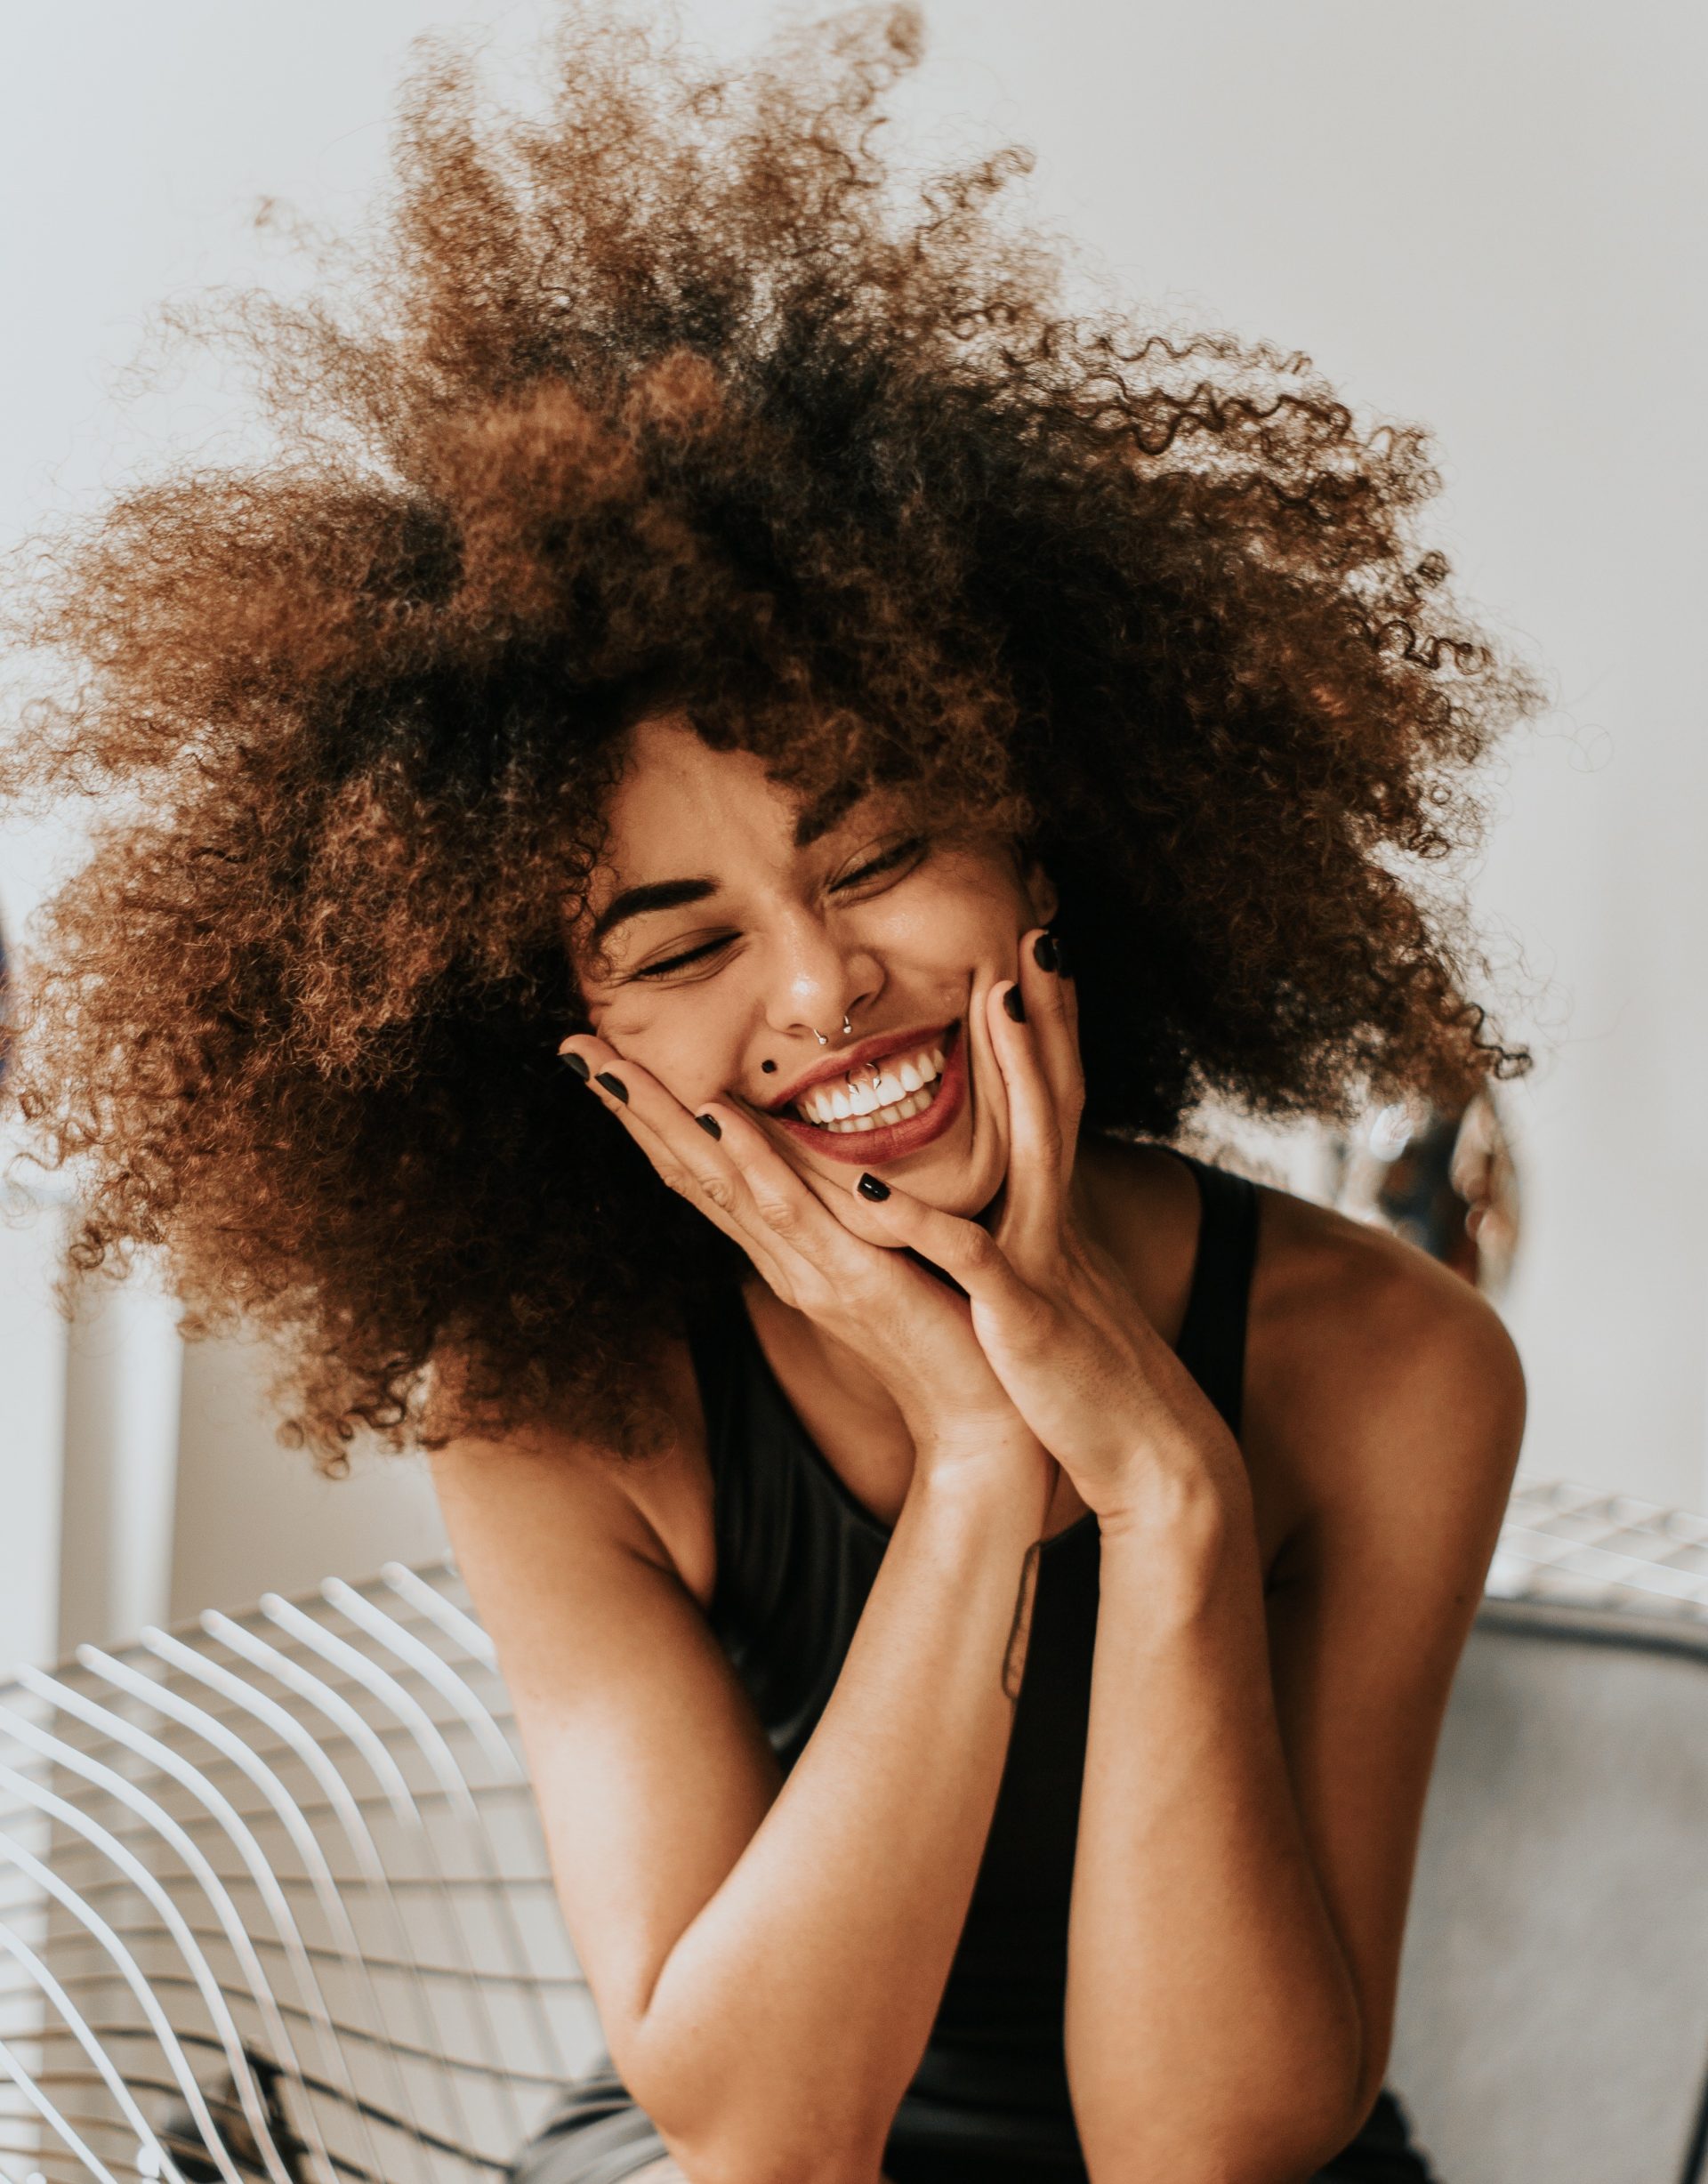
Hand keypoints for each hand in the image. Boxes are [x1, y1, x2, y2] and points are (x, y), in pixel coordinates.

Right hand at [556, 1029, 1057, 1519]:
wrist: (984, 1419)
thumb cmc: (944, 1332)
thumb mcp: (882, 1255)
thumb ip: (846, 1210)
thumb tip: (822, 1157)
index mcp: (787, 1249)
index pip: (703, 1170)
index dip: (650, 1116)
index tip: (603, 1057)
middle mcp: (782, 1258)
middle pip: (690, 1171)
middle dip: (630, 1108)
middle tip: (572, 1047)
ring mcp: (811, 1270)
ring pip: (722, 1183)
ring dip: (664, 1122)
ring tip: (613, 1068)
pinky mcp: (857, 1282)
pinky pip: (797, 1215)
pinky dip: (756, 1165)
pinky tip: (722, 1121)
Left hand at [836, 929, 1249, 1534]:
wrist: (1152, 1462)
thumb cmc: (1089, 1387)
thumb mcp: (1057, 1298)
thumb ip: (1031, 1247)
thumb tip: (1006, 1216)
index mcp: (1054, 1219)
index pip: (1056, 1106)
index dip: (1050, 1034)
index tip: (1037, 961)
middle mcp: (1056, 1223)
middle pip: (1059, 1098)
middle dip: (1048, 1017)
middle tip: (1039, 935)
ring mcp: (1045, 1262)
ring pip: (1034, 1148)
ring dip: (1020, 1073)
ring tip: (998, 1002)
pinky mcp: (1023, 1315)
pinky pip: (970, 1256)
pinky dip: (923, 1220)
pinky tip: (875, 1183)